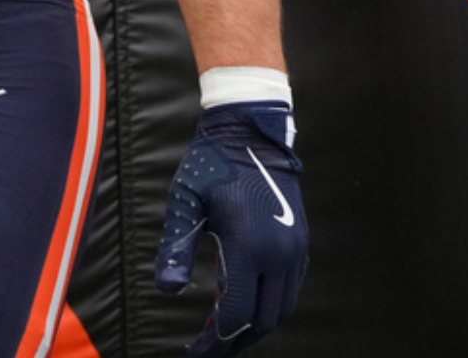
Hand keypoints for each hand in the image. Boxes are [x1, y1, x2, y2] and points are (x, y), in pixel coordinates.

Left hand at [155, 102, 306, 356]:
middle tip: (207, 348)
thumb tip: (167, 290)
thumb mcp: (185, 202)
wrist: (252, 132)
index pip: (235, 313)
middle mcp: (278, 253)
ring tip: (222, 331)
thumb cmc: (211, 164)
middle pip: (262, 321)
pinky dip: (267, 305)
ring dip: (253, 326)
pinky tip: (241, 303)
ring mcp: (294, 250)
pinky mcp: (300, 244)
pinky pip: (288, 291)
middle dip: (234, 340)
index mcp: (248, 245)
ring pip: (280, 310)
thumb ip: (176, 247)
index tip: (195, 352)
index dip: (215, 340)